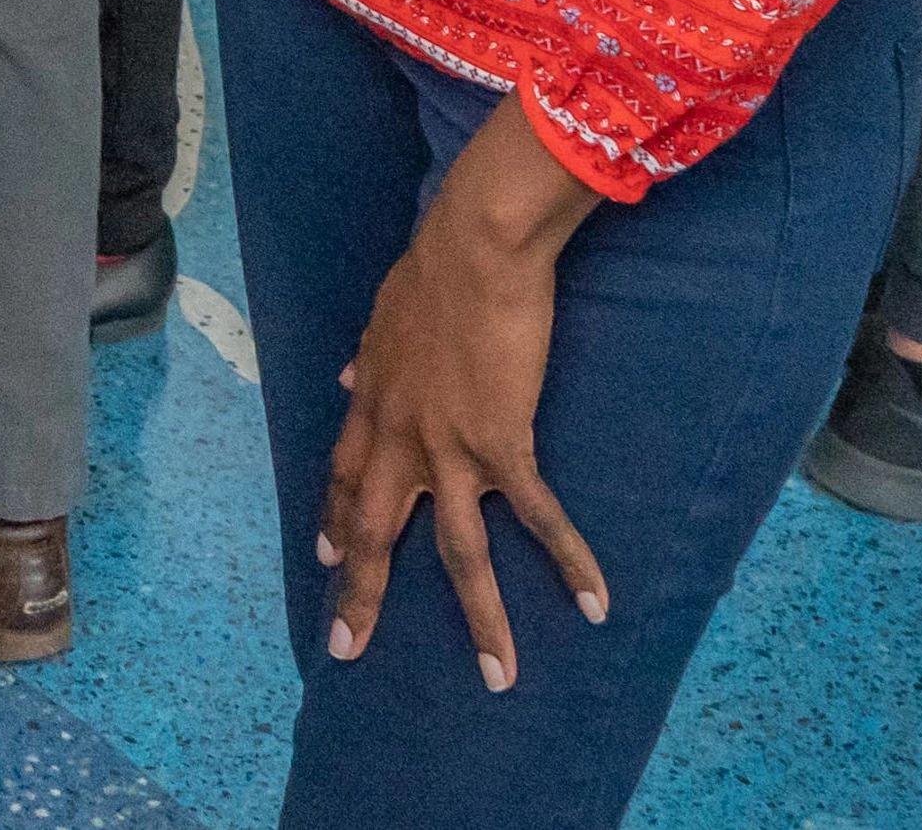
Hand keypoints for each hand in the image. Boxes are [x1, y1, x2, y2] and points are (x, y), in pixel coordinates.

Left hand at [319, 96, 607, 689]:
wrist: (472, 246)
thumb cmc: (433, 270)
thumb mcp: (382, 318)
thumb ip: (367, 359)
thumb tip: (348, 377)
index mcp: (372, 402)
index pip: (345, 476)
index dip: (335, 520)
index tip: (327, 557)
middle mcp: (398, 434)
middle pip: (374, 528)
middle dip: (362, 593)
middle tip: (348, 650)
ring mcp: (448, 445)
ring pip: (456, 550)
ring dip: (480, 618)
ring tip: (497, 675)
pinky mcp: (501, 441)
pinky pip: (536, 516)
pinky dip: (568, 561)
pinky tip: (594, 603)